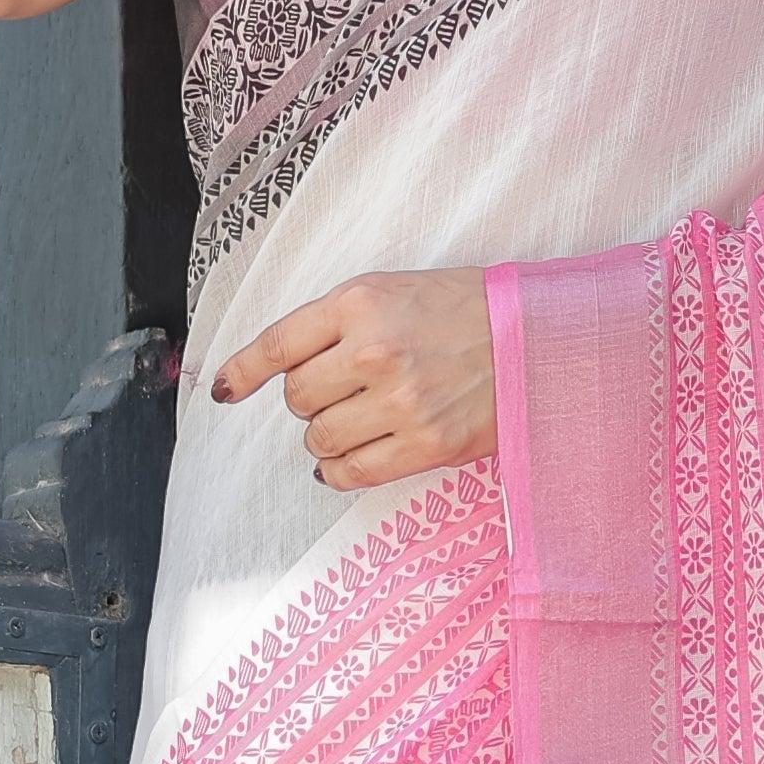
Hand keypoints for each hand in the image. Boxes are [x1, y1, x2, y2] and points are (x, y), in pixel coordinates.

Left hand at [212, 272, 494, 489]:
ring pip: (319, 437)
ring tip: (353, 422)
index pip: (278, 343)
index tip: (223, 389)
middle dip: (309, 399)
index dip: (242, 371)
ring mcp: (400, 401)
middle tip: (340, 392)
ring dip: (325, 436)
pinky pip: (352, 472)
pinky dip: (338, 471)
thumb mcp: (397, 290)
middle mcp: (374, 351)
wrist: (539, 339)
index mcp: (361, 302)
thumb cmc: (469, 312)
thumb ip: (340, 322)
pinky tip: (346, 461)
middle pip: (297, 396)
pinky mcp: (426, 444)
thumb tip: (282, 365)